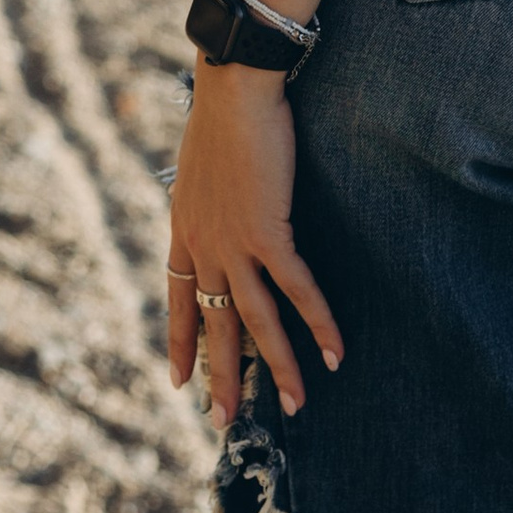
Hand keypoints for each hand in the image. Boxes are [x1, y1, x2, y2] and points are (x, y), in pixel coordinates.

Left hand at [167, 60, 343, 428]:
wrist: (232, 90)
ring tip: (296, 407)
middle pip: (214, 324)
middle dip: (221, 377)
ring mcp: (234, 244)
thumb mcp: (200, 162)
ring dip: (278, 367)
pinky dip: (318, 322)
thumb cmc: (222, 112)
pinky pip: (296, 289)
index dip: (179, 341)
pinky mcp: (268, 233)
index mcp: (184, 229)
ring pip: (256, 320)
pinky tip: (335, 352)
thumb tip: (215, 195)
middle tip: (224, 422)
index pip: (178, 298)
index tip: (177, 381)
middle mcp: (204, 246)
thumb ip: (207, 191)